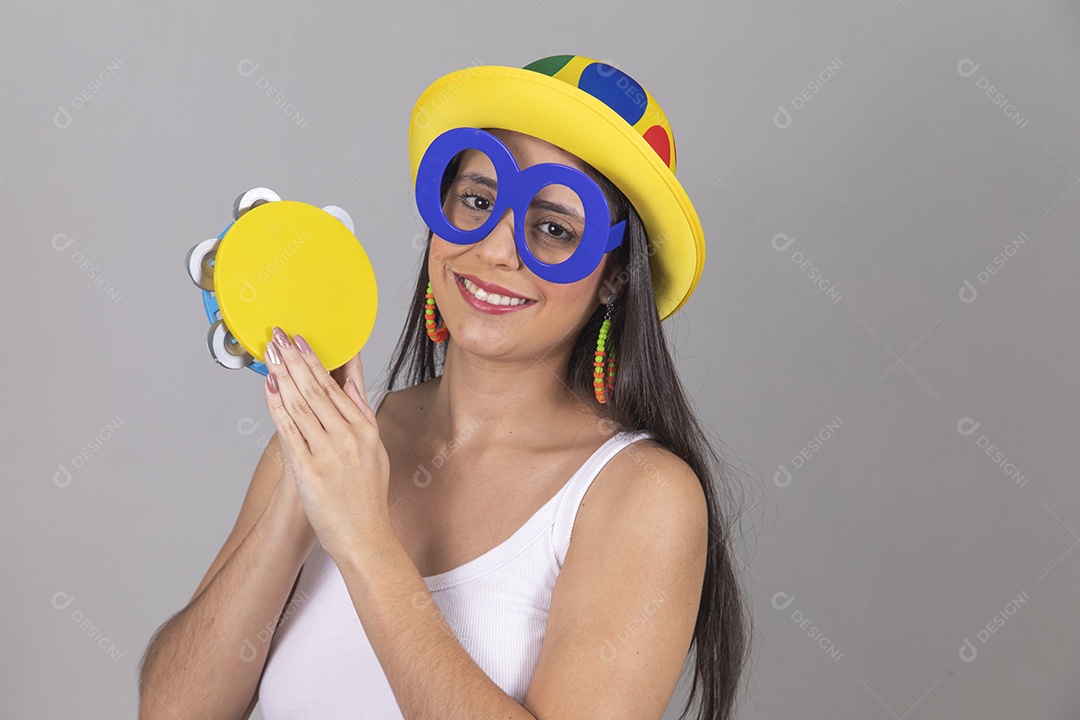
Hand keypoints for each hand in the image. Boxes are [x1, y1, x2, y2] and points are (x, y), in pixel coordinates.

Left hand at [262, 327, 390, 560]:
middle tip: (278, 336)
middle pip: (316, 388)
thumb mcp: (375, 451)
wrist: (364, 537)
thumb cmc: (366, 499)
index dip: (315, 361)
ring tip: (268, 352)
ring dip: (281, 373)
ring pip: (300, 402)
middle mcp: (349, 435)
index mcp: (366, 428)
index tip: (301, 341)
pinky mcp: (309, 468)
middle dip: (294, 358)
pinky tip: (268, 387)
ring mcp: (329, 451)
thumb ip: (362, 416)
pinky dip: (276, 405)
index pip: (336, 385)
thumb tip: (350, 387)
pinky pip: (288, 429)